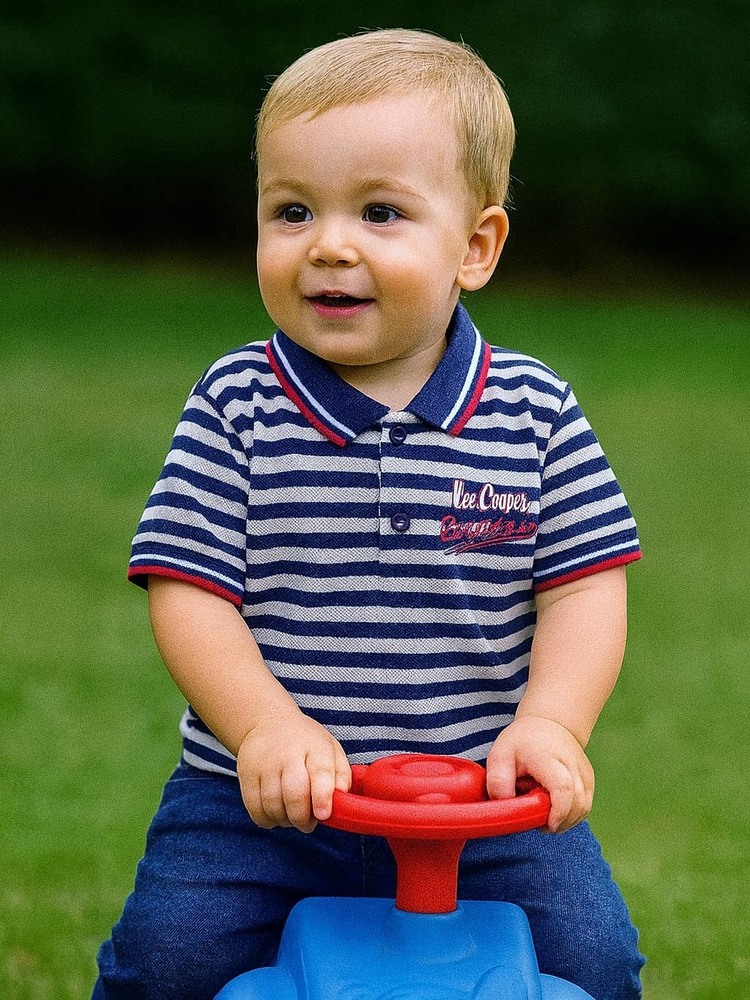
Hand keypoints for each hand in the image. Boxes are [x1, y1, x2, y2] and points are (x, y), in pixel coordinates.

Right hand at [236, 710, 350, 833]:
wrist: (269, 722)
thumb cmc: (306, 743)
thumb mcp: (331, 749)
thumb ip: (341, 775)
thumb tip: (342, 800)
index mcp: (315, 746)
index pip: (320, 771)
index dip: (322, 797)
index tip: (323, 815)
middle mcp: (288, 752)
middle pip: (294, 793)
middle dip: (302, 817)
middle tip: (308, 824)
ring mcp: (264, 762)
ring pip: (273, 804)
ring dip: (285, 821)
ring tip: (292, 818)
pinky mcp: (246, 772)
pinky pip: (254, 807)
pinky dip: (266, 819)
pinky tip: (275, 816)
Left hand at [485, 716, 594, 832]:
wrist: (549, 723)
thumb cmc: (523, 741)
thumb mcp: (500, 754)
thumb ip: (498, 781)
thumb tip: (505, 806)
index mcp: (548, 758)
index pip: (563, 788)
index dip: (558, 812)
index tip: (546, 824)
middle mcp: (572, 765)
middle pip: (577, 803)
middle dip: (559, 821)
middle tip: (538, 821)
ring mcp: (584, 774)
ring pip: (584, 808)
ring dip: (565, 821)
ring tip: (544, 813)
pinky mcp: (589, 782)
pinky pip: (585, 808)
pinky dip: (571, 816)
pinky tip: (554, 810)